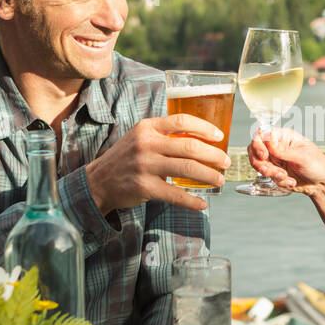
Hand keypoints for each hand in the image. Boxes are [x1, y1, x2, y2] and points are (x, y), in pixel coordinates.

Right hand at [84, 114, 229, 213]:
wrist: (99, 181)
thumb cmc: (126, 158)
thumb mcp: (140, 137)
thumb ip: (164, 135)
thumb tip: (198, 138)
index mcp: (147, 128)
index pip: (182, 121)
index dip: (204, 128)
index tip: (219, 136)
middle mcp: (146, 144)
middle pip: (190, 146)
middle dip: (213, 155)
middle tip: (225, 162)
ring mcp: (145, 166)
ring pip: (187, 169)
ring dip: (209, 175)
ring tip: (219, 179)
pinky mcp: (144, 187)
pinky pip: (175, 195)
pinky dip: (192, 201)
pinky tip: (203, 203)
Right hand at [246, 126, 324, 196]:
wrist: (321, 185)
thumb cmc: (318, 166)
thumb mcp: (302, 157)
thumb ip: (283, 151)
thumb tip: (267, 140)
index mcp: (285, 137)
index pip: (263, 133)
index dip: (258, 143)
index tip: (263, 155)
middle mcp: (277, 147)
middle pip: (255, 149)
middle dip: (260, 163)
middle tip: (269, 171)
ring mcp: (275, 160)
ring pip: (259, 164)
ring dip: (271, 173)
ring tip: (285, 176)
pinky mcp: (275, 172)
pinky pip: (268, 177)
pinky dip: (279, 181)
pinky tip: (292, 181)